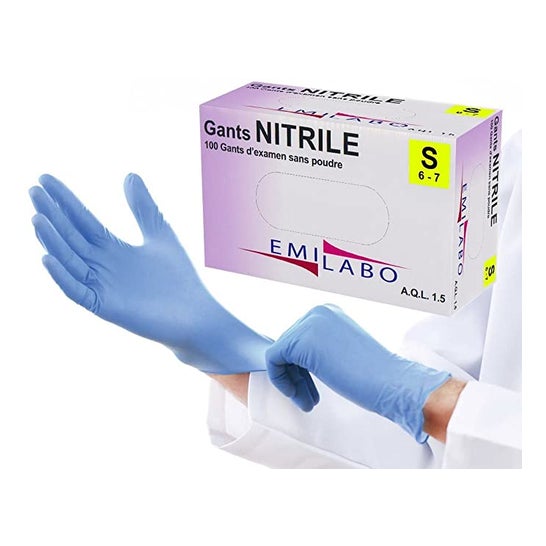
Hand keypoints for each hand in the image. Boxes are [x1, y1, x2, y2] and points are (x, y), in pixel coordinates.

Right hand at [30, 173, 269, 373]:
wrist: (196, 314)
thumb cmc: (179, 278)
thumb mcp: (159, 233)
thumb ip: (142, 207)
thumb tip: (130, 174)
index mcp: (112, 250)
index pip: (82, 220)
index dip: (65, 201)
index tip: (45, 179)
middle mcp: (102, 267)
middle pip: (71, 237)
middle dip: (52, 215)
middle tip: (33, 190)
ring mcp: (102, 287)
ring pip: (69, 261)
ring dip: (52, 241)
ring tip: (37, 217)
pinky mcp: (106, 307)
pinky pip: (77, 292)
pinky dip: (62, 277)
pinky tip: (48, 258)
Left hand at [265, 304, 450, 441]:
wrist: (391, 382)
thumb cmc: (373, 374)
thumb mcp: (340, 350)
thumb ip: (320, 346)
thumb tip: (294, 357)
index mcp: (328, 312)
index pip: (298, 338)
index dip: (299, 366)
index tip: (309, 387)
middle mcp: (317, 311)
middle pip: (288, 344)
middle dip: (294, 374)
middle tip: (307, 398)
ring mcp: (309, 323)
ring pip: (279, 353)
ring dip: (290, 380)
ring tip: (306, 401)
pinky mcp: (301, 341)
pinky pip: (273, 359)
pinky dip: (281, 380)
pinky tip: (300, 396)